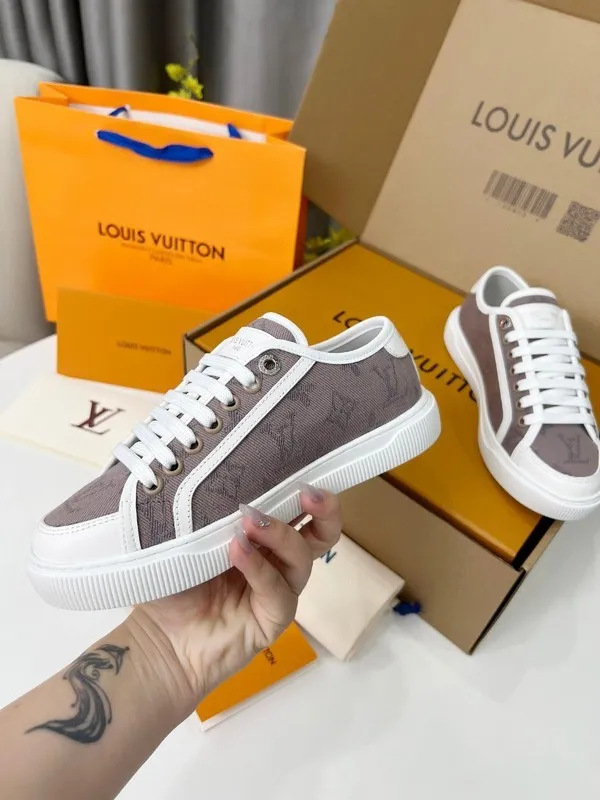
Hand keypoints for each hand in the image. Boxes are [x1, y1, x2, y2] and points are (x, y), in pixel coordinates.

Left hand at [129, 486, 341, 714]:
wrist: (157, 640)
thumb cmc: (169, 584)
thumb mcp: (187, 538)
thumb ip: (210, 512)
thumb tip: (224, 476)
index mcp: (261, 538)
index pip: (296, 509)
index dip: (304, 490)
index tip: (299, 467)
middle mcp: (276, 561)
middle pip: (320, 534)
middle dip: (324, 510)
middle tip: (308, 493)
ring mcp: (278, 591)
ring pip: (302, 559)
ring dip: (280, 534)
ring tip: (250, 520)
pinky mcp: (273, 619)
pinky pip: (278, 592)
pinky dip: (259, 568)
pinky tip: (237, 551)